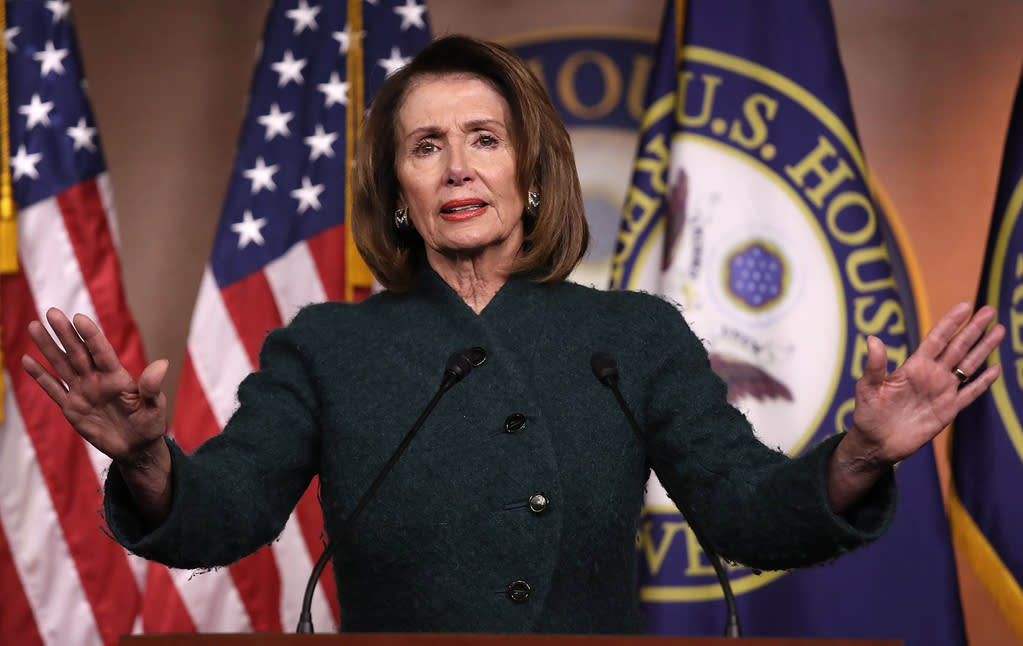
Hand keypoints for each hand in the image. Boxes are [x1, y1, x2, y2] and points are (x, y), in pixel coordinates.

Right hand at [22, 307, 169, 465]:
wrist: (136, 447)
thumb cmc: (149, 423)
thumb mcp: (155, 407)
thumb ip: (153, 387)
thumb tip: (162, 364)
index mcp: (117, 377)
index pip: (102, 352)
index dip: (91, 336)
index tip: (79, 318)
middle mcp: (97, 380)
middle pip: (78, 353)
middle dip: (65, 333)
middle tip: (52, 312)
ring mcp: (82, 391)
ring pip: (62, 365)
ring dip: (48, 347)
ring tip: (35, 326)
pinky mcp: (71, 407)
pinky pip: (53, 389)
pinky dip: (40, 375)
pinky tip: (27, 359)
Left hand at [827, 302, 1003, 510]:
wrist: (876, 443)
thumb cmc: (868, 414)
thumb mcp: (867, 388)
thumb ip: (874, 365)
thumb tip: (872, 339)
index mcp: (913, 366)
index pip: (936, 339)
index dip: (950, 322)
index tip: (965, 306)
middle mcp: (931, 375)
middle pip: (957, 347)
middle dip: (973, 329)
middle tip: (989, 310)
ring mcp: (941, 391)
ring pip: (968, 365)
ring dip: (983, 349)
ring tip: (999, 331)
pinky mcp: (948, 410)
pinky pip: (969, 393)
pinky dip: (982, 382)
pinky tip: (995, 369)